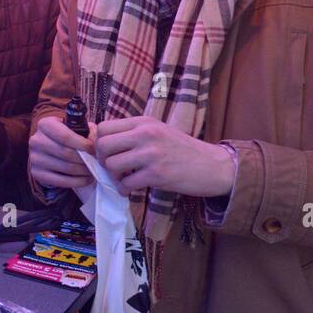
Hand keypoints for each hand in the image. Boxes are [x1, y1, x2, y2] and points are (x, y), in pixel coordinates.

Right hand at [29, 115, 95, 198]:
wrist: (48, 147)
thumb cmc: (66, 135)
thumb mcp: (74, 127)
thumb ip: (87, 132)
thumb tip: (96, 143)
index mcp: (45, 125)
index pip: (65, 137)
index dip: (83, 144)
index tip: (94, 149)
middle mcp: (36, 141)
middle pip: (66, 153)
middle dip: (85, 159)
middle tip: (96, 162)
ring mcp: (34, 158)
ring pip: (66, 168)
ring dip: (83, 171)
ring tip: (93, 170)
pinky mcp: (36, 173)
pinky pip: (60, 181)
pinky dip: (77, 181)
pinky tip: (86, 179)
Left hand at [93, 116, 234, 197]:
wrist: (213, 165)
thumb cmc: (183, 150)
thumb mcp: (158, 131)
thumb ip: (133, 133)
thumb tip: (100, 139)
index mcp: (143, 122)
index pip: (104, 126)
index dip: (98, 142)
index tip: (106, 153)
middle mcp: (145, 133)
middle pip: (102, 145)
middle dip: (102, 160)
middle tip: (112, 168)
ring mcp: (151, 153)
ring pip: (111, 165)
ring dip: (113, 176)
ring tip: (123, 179)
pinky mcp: (157, 174)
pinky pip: (126, 184)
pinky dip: (124, 190)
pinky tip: (131, 189)